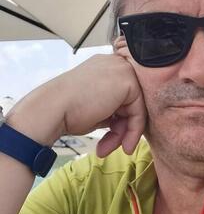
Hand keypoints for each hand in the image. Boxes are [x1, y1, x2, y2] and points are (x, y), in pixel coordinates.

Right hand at [7, 45, 146, 157]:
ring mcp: (123, 71)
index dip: (121, 120)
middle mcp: (116, 65)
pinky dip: (133, 131)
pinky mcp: (128, 82)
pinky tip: (124, 145)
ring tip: (109, 148)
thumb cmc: (68, 111)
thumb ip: (116, 109)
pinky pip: (139, 112)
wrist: (53, 110)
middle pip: (133, 102)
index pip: (125, 96)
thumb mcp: (98, 107)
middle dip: (123, 128)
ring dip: (124, 133)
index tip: (113, 138)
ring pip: (137, 109)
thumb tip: (130, 123)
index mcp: (106, 67)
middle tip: (110, 146)